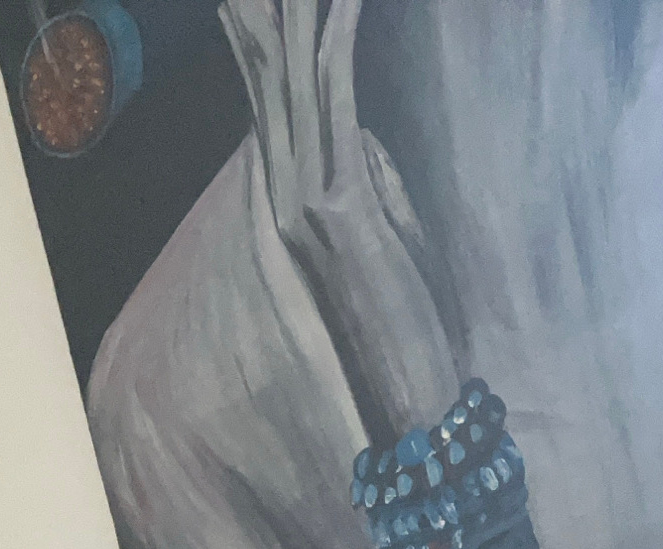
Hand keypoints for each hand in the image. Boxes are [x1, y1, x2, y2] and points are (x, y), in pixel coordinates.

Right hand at [219, 0, 454, 440]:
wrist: (408, 396)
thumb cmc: (406, 326)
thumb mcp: (386, 237)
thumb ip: (365, 186)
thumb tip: (360, 142)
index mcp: (291, 203)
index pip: (267, 105)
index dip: (254, 43)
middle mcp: (286, 198)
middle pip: (269, 81)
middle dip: (265, 14)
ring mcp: (308, 203)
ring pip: (295, 82)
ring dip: (300, 12)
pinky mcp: (342, 206)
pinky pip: (337, 106)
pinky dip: (340, 46)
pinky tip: (348, 2)